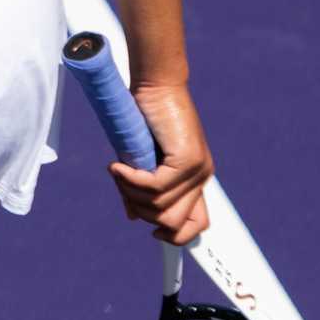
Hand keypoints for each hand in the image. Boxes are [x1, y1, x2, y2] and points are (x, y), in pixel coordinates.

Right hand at [106, 80, 212, 246]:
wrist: (155, 83)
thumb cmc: (144, 116)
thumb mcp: (142, 159)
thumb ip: (142, 188)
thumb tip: (134, 217)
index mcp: (194, 179)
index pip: (197, 225)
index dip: (174, 236)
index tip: (151, 231)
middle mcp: (201, 177)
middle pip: (171, 223)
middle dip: (141, 210)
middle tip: (123, 185)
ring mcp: (196, 169)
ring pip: (159, 207)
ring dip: (131, 192)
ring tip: (119, 169)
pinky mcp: (186, 159)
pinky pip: (154, 187)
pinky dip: (130, 180)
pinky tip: (119, 165)